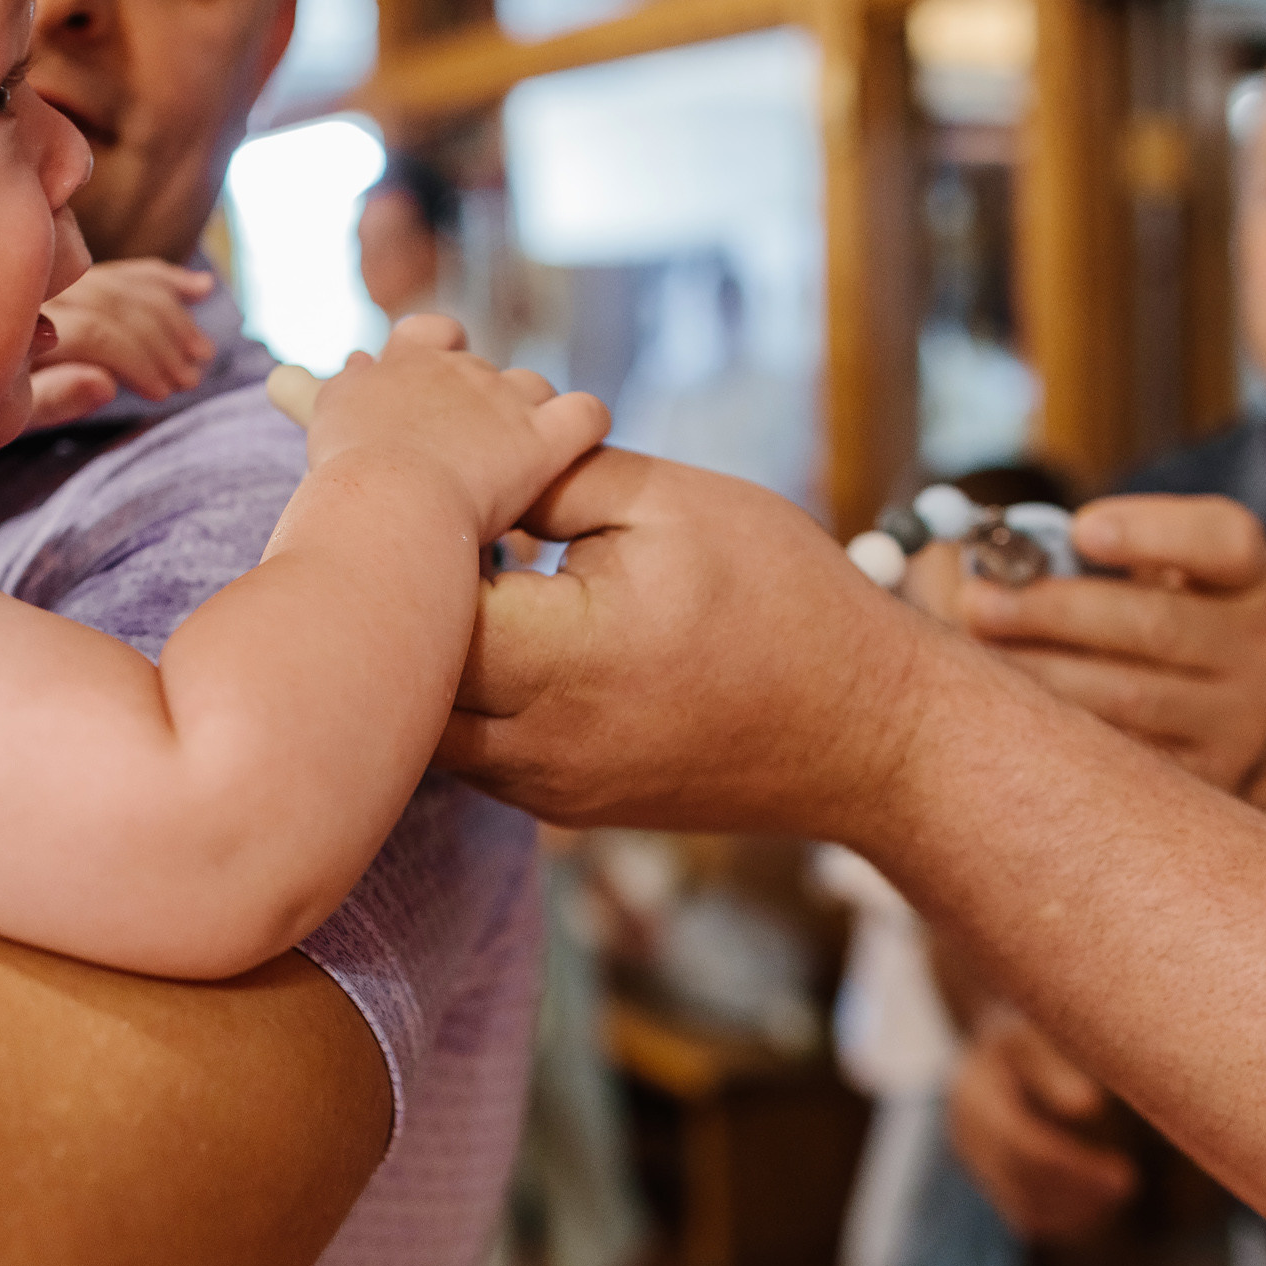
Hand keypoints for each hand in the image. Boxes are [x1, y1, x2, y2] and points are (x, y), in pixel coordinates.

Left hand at [28, 259, 220, 429]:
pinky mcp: (66, 273)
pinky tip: (201, 288)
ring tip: (201, 355)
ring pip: (123, 284)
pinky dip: (161, 278)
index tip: (162, 394)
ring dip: (171, 317)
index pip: (94, 329)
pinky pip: (119, 270)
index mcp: (18, 323)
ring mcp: (53, 275)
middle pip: (115, 302)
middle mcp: (36, 287)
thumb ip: (53, 398)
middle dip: (161, 341)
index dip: (136, 360)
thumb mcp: (1, 415)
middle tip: (192, 378)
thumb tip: (105, 385)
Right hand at [310, 314, 609, 541]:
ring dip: (533, 414)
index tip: (431, 397)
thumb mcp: (324, 418)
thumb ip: (311, 392)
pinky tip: (573, 450)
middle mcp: (459, 369)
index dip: (438, 356)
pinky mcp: (545, 439)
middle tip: (468, 457)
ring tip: (518, 464)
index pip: (430, 333)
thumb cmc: (348, 473)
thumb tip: (282, 375)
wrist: (389, 502)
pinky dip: (584, 424)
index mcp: (405, 361)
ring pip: (535, 387)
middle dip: (482, 405)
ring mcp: (505, 401)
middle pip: (484, 370)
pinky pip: (587, 413)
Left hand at [438, 444, 954, 839]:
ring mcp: (550, 786)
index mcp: (566, 655)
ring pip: (429, 724)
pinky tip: (488, 632)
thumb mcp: (676, 503)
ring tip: (441, 576)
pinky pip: (474, 753)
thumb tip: (469, 460)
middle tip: (398, 520)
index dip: (410, 529)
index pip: (429, 594)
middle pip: (409, 671)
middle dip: (398, 594)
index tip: (404, 471)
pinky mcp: (565, 805)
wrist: (868, 732)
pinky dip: (461, 696)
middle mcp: (542, 741)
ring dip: (423, 653)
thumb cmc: (786, 601)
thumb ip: (557, 476)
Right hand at [946, 1011, 1137, 1240]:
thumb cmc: (1033, 1032)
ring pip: (1023, 1207)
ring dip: (1076, 1208)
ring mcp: (974, 1157)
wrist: (1003, 1045)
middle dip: (1079, 1188)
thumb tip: (1086, 1105)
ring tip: (1120, 1190)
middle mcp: (965, 1130)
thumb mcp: (1038, 1035)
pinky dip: (1064, 1217)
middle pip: (1022, 1180)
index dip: (1073, 1164)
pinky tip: (1099, 1202)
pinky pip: (1025, 1214)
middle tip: (1129, 1183)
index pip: (1021, 1144)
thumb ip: (1056, 1067)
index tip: (1124, 1172)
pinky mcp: (989, 1174)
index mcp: (974, 1091)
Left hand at [952, 494, 1265, 792]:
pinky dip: (1059, 731)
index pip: (1223, 541)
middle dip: (1055, 610)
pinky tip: (1011, 710)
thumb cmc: (1144, 610)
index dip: (1151, 533)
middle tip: (976, 601)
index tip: (1079, 530)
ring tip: (977, 656)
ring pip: (1130, 697)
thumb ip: (1071, 548)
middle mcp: (1260, 645)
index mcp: (1249, 572)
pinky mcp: (1205, 776)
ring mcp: (1239, 718)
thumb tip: (974, 555)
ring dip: (1041, 673)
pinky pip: (1122, 757)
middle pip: (1157, 624)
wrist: (1209, 701)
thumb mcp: (1136, 566)